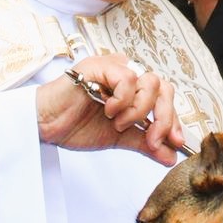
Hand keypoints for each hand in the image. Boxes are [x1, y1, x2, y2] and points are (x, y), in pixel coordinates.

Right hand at [36, 53, 183, 164]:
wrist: (46, 126)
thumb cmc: (76, 125)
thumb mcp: (119, 139)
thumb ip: (145, 144)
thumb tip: (171, 157)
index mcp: (133, 90)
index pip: (166, 98)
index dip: (174, 120)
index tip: (176, 143)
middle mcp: (127, 75)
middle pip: (164, 88)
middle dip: (164, 118)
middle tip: (151, 139)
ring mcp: (114, 68)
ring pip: (149, 83)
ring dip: (138, 110)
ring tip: (118, 123)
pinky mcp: (100, 66)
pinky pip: (127, 78)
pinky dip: (123, 99)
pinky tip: (108, 110)